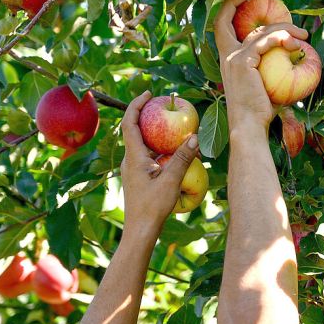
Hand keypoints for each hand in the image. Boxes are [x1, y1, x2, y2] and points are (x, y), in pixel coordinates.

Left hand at [119, 92, 198, 241]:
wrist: (141, 230)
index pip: (129, 123)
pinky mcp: (139, 177)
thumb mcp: (171, 181)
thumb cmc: (153, 206)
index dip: (136, 105)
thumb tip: (194, 136)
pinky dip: (159, 148)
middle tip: (164, 106)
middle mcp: (131, 160)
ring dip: (155, 133)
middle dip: (148, 115)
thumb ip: (182, 157)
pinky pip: (148, 155)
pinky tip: (174, 152)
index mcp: (134, 156)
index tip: (148, 94)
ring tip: (173, 127)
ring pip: (142, 143)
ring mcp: (134, 169)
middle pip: (135, 130)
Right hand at [214, 0, 308, 133]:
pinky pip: (266, 42)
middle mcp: (227, 55)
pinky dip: (283, 39)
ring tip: (304, 35)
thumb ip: (271, 66)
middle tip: (288, 17)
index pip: (222, 25)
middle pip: (237, 19)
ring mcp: (233, 57)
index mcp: (228, 58)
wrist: (250, 126)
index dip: (230, 6)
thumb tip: (295, 54)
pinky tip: (297, 44)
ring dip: (285, 28)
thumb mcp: (266, 83)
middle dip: (255, 7)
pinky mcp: (243, 61)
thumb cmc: (261, 111)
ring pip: (260, 31)